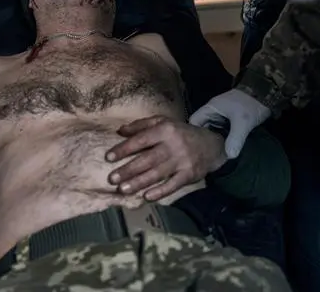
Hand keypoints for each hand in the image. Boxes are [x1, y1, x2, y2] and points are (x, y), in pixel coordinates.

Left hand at [105, 116, 227, 200]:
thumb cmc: (179, 133)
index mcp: (164, 130)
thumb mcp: (163, 122)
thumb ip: (141, 125)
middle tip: (112, 179)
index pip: (141, 140)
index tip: (108, 157)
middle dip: (128, 170)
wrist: (210, 144)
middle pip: (147, 159)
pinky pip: (173, 185)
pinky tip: (146, 197)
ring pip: (157, 173)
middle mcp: (172, 145)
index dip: (124, 148)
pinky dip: (160, 191)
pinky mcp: (189, 175)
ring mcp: (182, 161)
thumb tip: (120, 130)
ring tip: (123, 189)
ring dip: (139, 182)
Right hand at [189, 88, 271, 158]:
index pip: (193, 122)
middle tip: (206, 157)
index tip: (196, 149)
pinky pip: (221, 133)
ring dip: (214, 142)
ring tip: (214, 157)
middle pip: (202, 129)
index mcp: (210, 109)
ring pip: (212, 132)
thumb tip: (229, 157)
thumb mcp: (243, 122)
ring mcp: (221, 117)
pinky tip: (224, 152)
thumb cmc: (250, 105)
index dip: (193, 135)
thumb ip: (235, 139)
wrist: (265, 94)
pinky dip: (222, 141)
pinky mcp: (229, 122)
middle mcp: (212, 113)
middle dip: (203, 142)